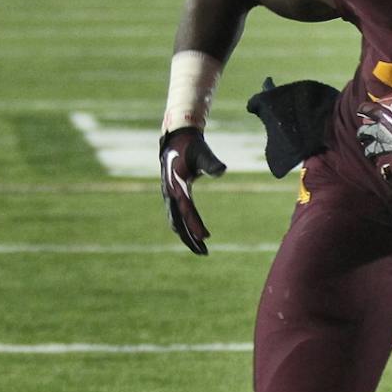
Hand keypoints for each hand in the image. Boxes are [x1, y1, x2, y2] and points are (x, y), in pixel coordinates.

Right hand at [159, 126, 226, 254]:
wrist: (177, 138)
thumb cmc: (192, 146)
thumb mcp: (203, 153)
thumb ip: (211, 163)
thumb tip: (222, 170)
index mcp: (177, 186)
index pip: (187, 210)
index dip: (195, 224)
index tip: (205, 237)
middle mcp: (170, 194)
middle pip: (179, 223)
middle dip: (190, 239)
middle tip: (205, 253)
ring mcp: (169, 196)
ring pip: (176, 222)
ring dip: (186, 236)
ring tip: (200, 249)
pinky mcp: (171, 195)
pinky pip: (175, 216)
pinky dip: (182, 227)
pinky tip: (191, 234)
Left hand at [356, 85, 391, 189]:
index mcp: (384, 117)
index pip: (365, 109)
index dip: (363, 109)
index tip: (363, 111)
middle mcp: (378, 132)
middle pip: (362, 132)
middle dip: (365, 132)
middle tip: (371, 133)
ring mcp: (379, 149)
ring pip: (368, 149)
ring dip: (371, 148)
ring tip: (378, 149)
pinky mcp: (384, 164)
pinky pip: (377, 164)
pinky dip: (380, 164)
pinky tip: (386, 163)